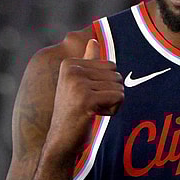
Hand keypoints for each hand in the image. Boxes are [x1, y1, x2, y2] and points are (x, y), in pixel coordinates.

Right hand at [44, 39, 123, 163]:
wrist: (60, 140)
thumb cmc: (73, 112)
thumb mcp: (78, 83)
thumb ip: (87, 62)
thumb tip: (93, 39)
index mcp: (70, 63)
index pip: (111, 65)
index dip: (106, 84)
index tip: (88, 96)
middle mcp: (71, 69)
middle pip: (116, 75)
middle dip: (111, 93)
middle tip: (91, 106)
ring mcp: (77, 84)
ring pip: (119, 87)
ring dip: (111, 103)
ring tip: (92, 111)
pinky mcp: (86, 99)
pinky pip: (118, 97)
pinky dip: (113, 110)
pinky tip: (95, 116)